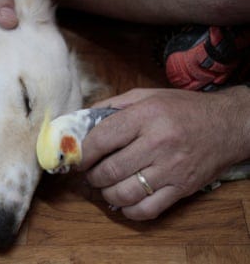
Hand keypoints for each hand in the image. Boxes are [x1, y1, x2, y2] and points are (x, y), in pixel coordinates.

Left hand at [79, 87, 249, 219]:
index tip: (78, 158)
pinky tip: (125, 201)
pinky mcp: (182, 188)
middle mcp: (158, 143)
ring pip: (125, 194)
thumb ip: (112, 105)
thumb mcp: (147, 95)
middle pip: (110, 170)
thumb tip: (82, 120)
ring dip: (106, 194)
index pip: (102, 139)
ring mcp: (171, 169)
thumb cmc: (182, 108)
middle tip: (90, 173)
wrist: (227, 125)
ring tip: (105, 186)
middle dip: (92, 176)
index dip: (83, 153)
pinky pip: (147, 209)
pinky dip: (129, 210)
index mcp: (146, 116)